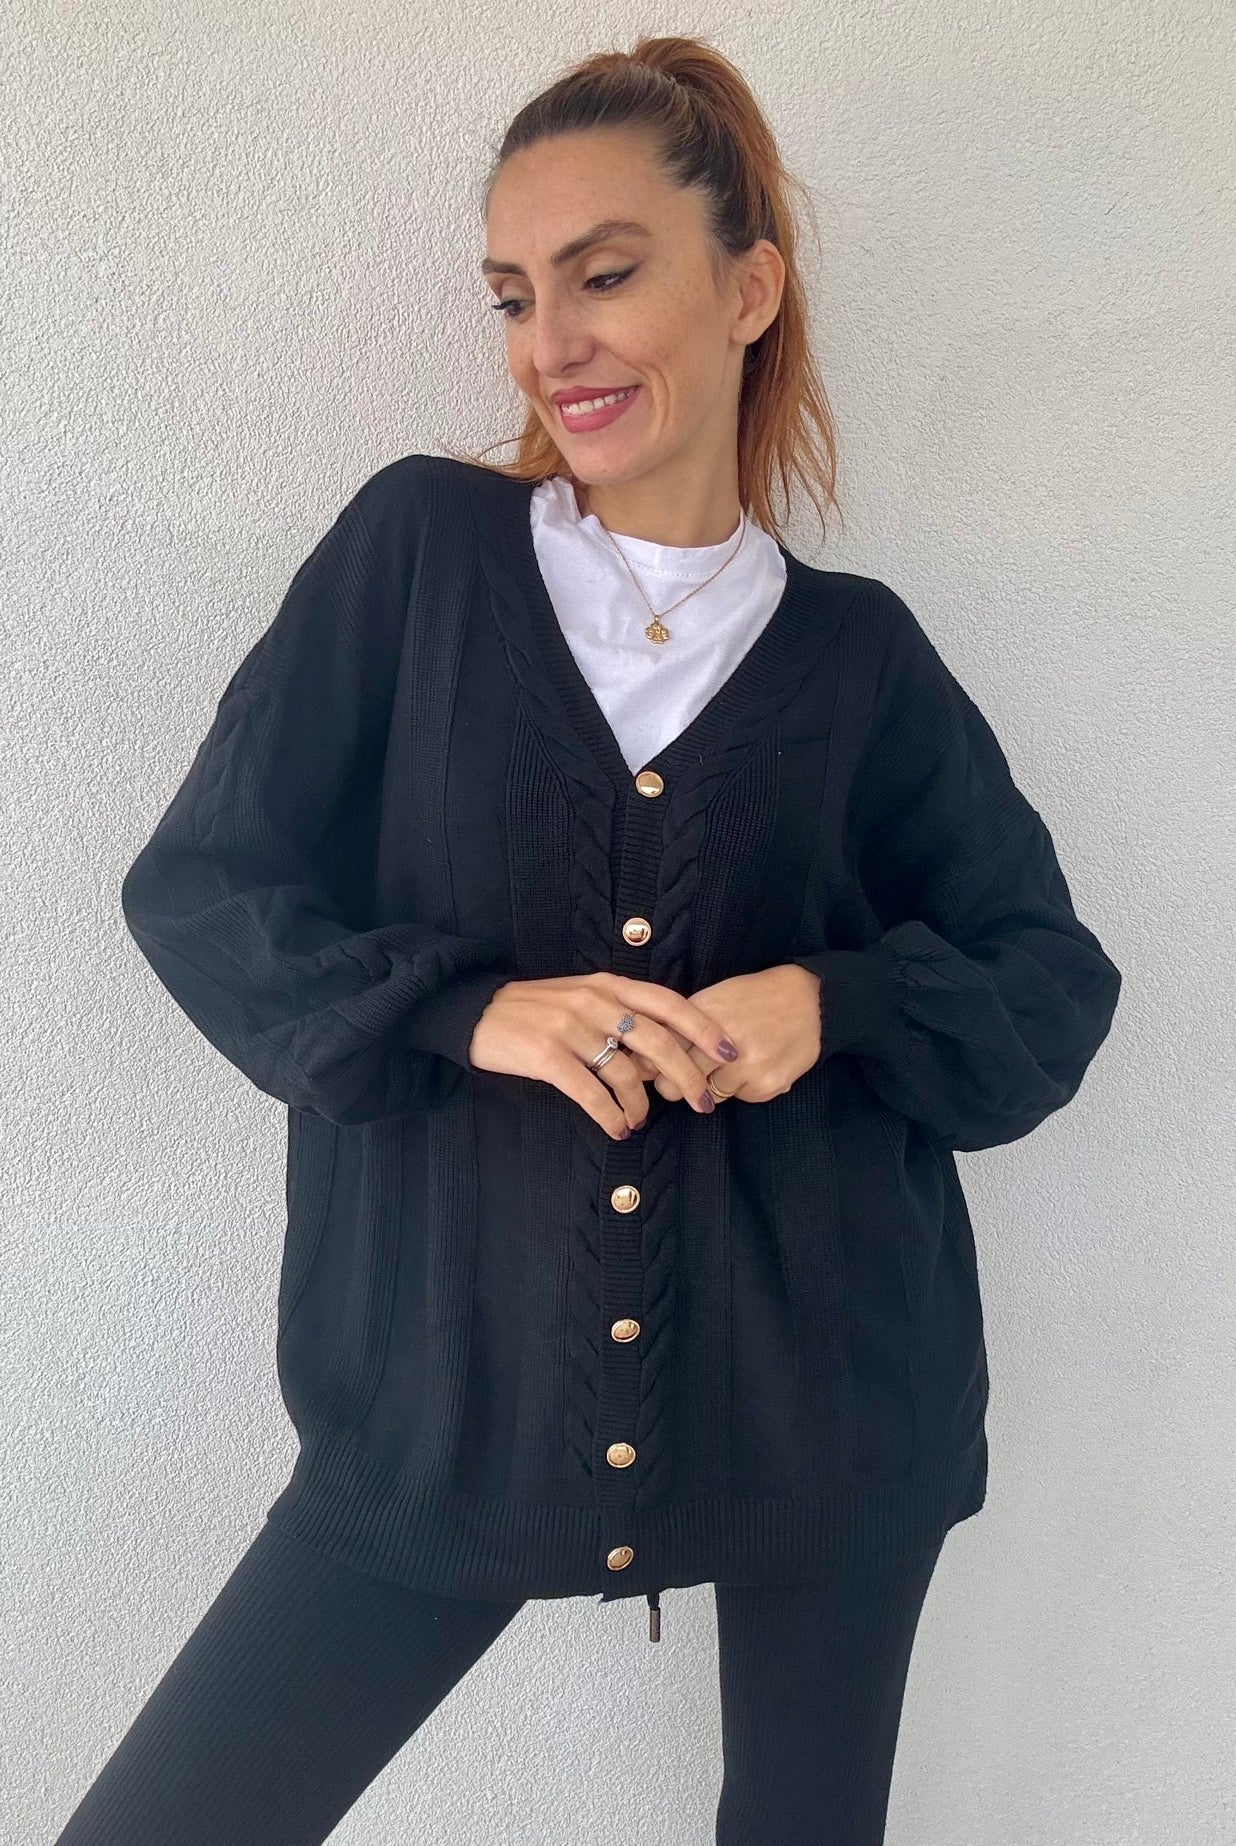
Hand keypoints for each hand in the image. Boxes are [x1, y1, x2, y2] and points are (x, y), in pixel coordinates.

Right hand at [467, 972, 741, 1139]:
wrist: (476, 1012)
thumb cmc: (535, 1010)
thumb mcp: (581, 996)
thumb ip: (619, 1012)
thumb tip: (664, 1049)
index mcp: (608, 985)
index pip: (669, 1004)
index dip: (704, 1029)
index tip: (729, 1054)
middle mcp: (594, 1002)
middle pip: (659, 1043)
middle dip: (688, 1078)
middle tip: (704, 1105)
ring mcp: (570, 1028)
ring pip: (627, 1073)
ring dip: (641, 1105)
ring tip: (639, 1120)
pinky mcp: (546, 1055)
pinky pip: (591, 1093)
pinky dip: (611, 1116)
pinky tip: (617, 1128)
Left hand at [624, 965, 822, 1103]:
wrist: (810, 1001)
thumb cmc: (754, 998)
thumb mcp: (714, 999)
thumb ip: (681, 1026)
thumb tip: (645, 1056)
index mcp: (701, 1017)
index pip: (660, 1054)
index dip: (652, 1063)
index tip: (652, 1066)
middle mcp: (720, 1044)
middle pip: (674, 1086)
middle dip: (674, 1084)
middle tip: (684, 1076)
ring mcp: (744, 1068)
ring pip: (706, 1096)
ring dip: (712, 1085)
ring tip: (731, 1063)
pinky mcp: (765, 1087)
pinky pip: (738, 1099)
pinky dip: (742, 1088)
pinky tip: (755, 1066)